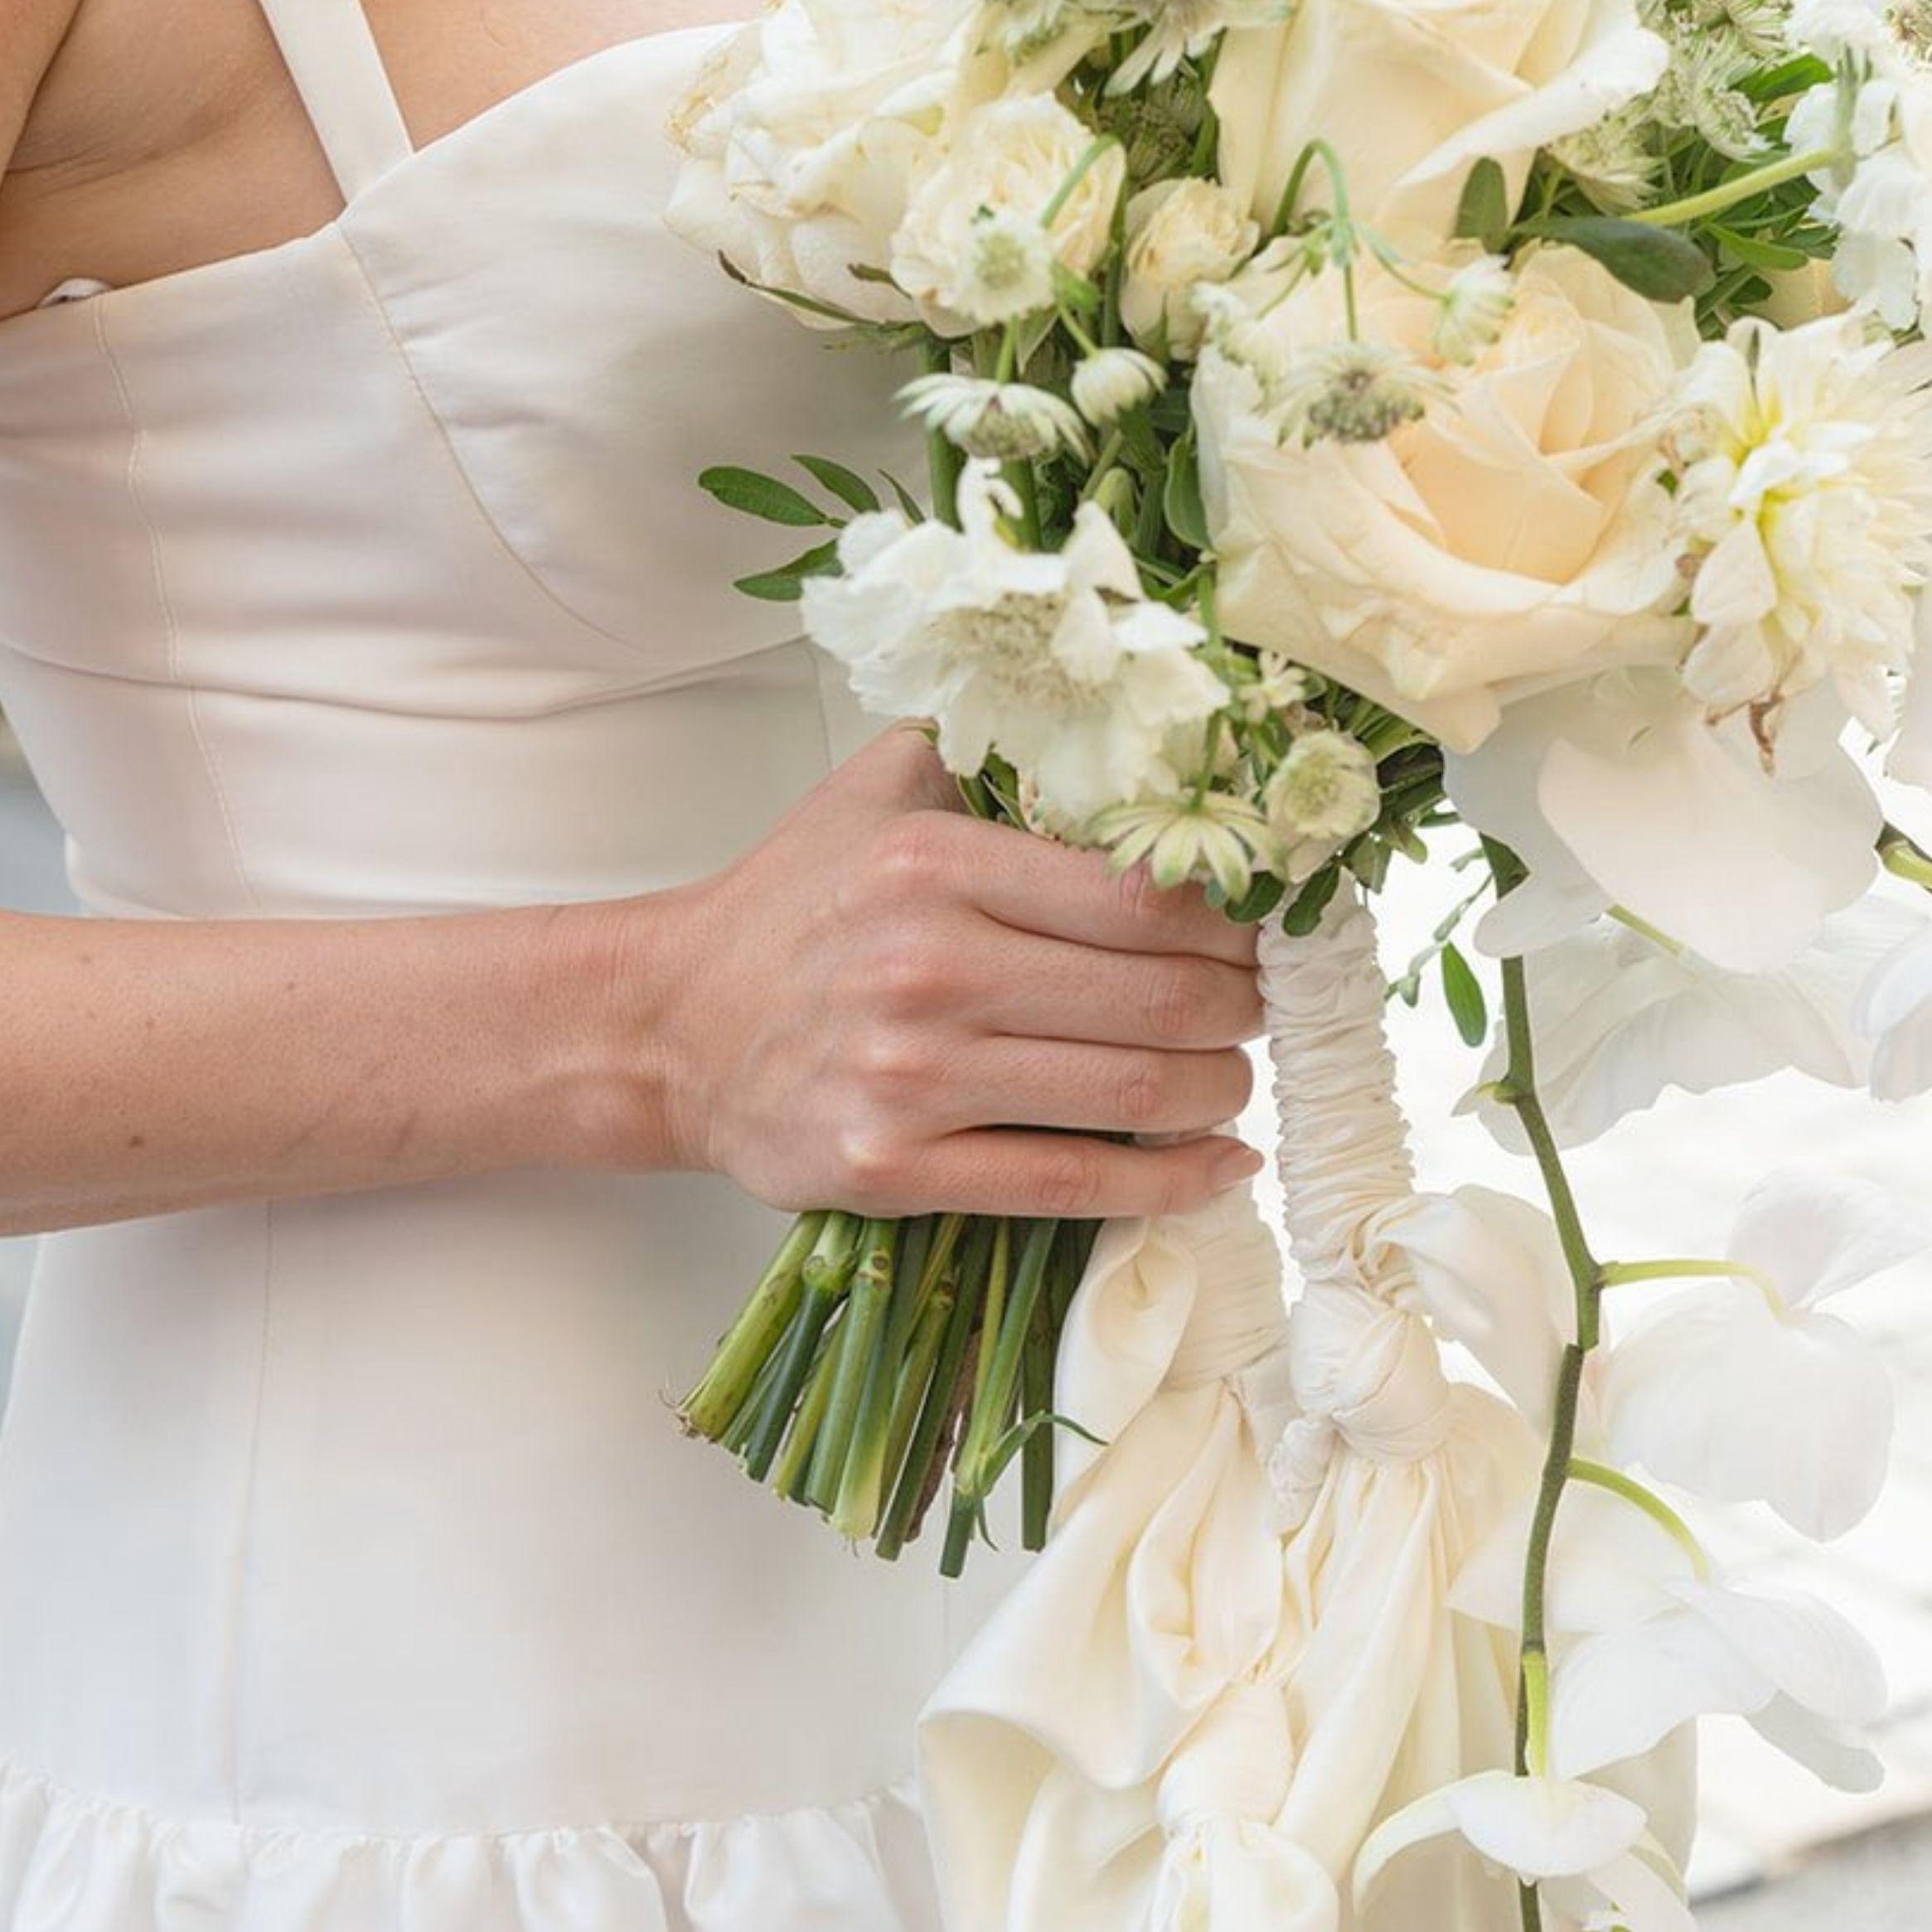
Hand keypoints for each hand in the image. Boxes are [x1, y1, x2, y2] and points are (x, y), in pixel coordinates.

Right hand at [625, 726, 1264, 1217]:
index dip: (1236, 923)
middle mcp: (930, 969)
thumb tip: (1140, 747)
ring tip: (1233, 1077)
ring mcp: (912, 1079)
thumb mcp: (880, 788)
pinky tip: (1220, 1164)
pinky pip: (1072, 1184)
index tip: (1262, 933)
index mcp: (939, 864)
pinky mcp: (896, 1169)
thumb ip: (997, 754)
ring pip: (1135, 1093)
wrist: (669, 1024)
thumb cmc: (791, 906)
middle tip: (1260, 1009)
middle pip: (1163, 999)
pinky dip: (1171, 1183)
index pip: (1145, 895)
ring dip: (1220, 1092)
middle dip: (1244, 1010)